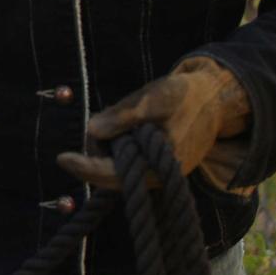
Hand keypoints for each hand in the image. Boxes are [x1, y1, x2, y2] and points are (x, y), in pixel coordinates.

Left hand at [57, 57, 251, 192]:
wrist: (213, 99)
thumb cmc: (182, 97)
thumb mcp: (151, 99)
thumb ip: (122, 117)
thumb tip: (92, 130)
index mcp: (160, 164)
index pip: (113, 174)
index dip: (85, 167)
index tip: (62, 158)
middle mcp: (159, 176)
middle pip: (111, 176)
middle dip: (95, 155)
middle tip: (96, 126)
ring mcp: (159, 173)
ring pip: (119, 169)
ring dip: (107, 150)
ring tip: (115, 121)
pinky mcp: (158, 166)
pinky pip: (129, 163)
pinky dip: (118, 148)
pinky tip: (121, 129)